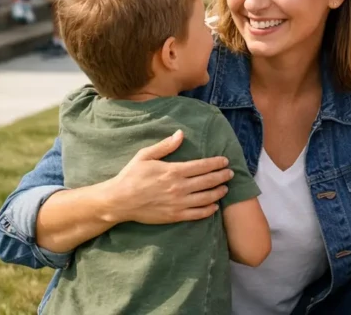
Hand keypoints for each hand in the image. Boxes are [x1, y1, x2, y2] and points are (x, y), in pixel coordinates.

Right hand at [98, 130, 232, 224]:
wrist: (120, 201)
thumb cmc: (131, 176)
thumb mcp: (145, 155)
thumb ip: (165, 146)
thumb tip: (180, 134)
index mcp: (173, 171)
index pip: (202, 166)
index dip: (216, 163)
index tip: (225, 161)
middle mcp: (179, 187)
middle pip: (208, 181)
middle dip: (222, 176)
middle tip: (230, 173)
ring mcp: (178, 203)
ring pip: (206, 198)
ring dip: (218, 192)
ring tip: (225, 188)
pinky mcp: (174, 216)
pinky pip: (197, 214)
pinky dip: (208, 210)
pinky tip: (214, 206)